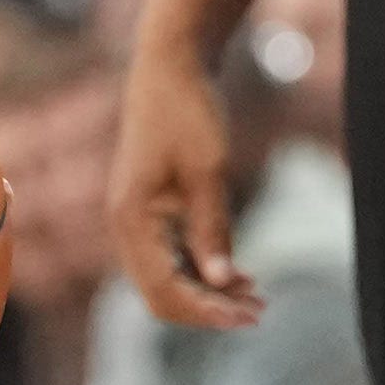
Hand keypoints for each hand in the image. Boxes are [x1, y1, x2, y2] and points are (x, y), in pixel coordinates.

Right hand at [112, 45, 261, 329]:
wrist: (170, 68)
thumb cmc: (189, 113)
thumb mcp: (209, 172)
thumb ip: (213, 228)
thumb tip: (220, 281)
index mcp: (131, 220)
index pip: (164, 290)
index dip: (208, 311)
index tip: (252, 316)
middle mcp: (125, 227)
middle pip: (160, 294)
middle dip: (207, 309)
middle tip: (259, 311)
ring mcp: (135, 221)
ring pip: (165, 279)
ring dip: (207, 293)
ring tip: (256, 297)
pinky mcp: (149, 212)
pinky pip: (170, 258)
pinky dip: (201, 272)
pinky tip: (238, 273)